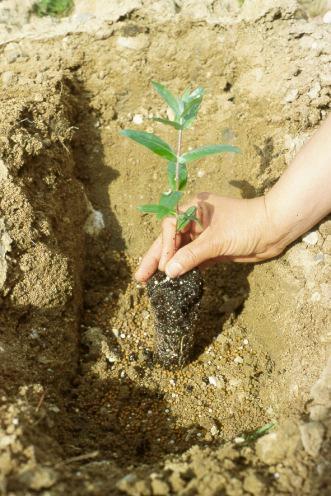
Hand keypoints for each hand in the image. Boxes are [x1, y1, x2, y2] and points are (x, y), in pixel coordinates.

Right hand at [135, 192, 283, 281]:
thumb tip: (169, 272)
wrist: (274, 230)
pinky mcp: (211, 249)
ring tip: (151, 282)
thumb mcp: (217, 240)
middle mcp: (194, 220)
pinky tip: (173, 281)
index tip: (164, 266)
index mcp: (193, 208)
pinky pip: (192, 260)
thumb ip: (192, 255)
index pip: (170, 227)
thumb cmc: (247, 225)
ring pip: (180, 252)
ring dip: (168, 266)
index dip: (164, 247)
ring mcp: (202, 235)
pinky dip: (184, 270)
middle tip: (140, 277)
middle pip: (170, 241)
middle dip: (156, 259)